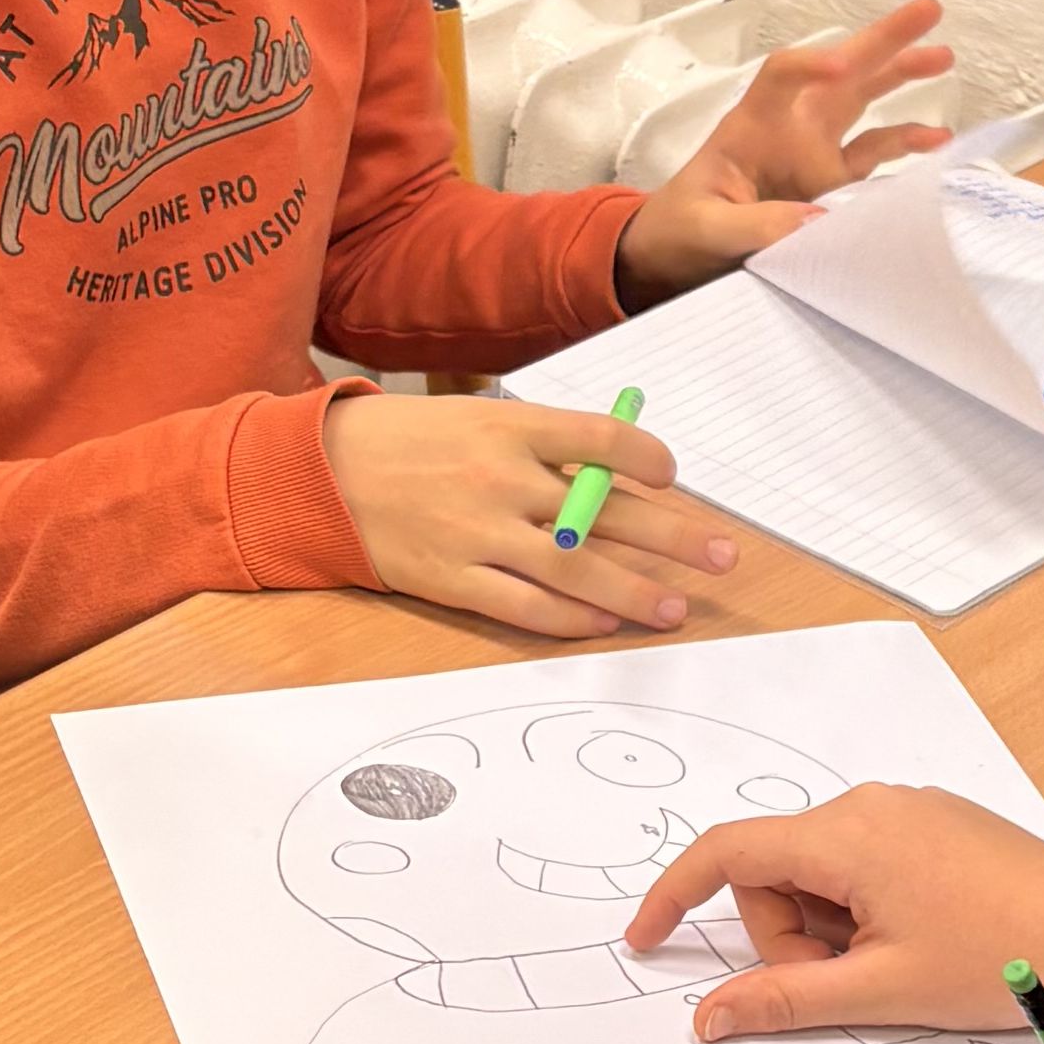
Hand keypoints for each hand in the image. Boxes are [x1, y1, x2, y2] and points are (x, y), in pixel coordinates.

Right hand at [329, 389, 743, 644]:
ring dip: (635, 592)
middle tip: (722, 556)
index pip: (602, 439)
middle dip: (674, 537)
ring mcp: (478, 533)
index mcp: (511, 428)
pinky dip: (570, 618)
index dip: (648, 459)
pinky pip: (525, 606)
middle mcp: (502, 479)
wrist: (321, 473)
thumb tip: (611, 474)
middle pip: (607, 512)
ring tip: (676, 607)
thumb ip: (540, 444)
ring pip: (577, 570)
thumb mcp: (475, 419)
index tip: (673, 477)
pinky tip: (605, 624)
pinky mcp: (452, 578)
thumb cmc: (406, 440)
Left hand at [619, 0, 956, 303]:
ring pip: (863, 100)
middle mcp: (790, 128)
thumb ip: (755, 226)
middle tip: (928, 10)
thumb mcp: (706, 229)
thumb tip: (818, 221)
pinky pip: (874, 153)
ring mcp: (813, 153)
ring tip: (942, 55)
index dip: (810, 65)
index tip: (839, 65)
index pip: (782, 76)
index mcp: (752, 126)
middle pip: (839, 71)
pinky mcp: (830, 182)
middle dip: (881, 40)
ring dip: (900, 75)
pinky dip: (905, 143)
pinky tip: (938, 138)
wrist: (675, 253)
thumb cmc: (679, 229)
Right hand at [624, 777, 1043, 1043]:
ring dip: (832, 928)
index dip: (675, 897)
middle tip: (848, 982)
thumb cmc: (1004, 961)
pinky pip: (863, 863)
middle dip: (791, 934)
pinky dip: (865, 911)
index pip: (728, 853)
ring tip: (896, 965)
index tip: (645, 941)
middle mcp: (870, 804)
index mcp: (848, 835)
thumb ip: (783, 1000)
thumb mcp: (880, 991)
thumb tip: (709, 1016)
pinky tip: (919, 943)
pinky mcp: (934, 824)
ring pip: (820, 873)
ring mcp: (906, 810)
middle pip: (776, 871)